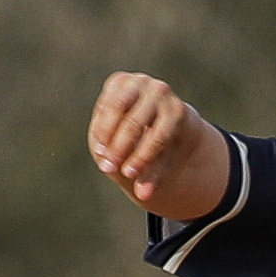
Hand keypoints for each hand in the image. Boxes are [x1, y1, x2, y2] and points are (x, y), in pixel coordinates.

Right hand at [88, 72, 228, 217]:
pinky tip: (99, 142)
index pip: (158, 137)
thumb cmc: (161, 140)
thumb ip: (152, 174)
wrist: (160, 109)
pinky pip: (107, 101)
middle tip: (108, 169)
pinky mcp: (122, 79)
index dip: (142, 157)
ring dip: (106, 133)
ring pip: (117, 108)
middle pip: (135, 123)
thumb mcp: (161, 157)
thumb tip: (143, 196)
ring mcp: (140, 82)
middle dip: (120, 148)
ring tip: (100, 155)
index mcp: (176, 111)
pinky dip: (102, 121)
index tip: (128, 175)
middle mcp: (160, 92)